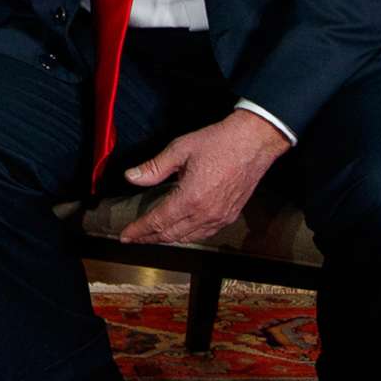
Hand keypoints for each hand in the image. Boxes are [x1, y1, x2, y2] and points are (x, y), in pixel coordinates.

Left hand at [115, 110, 290, 245]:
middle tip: (135, 237)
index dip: (139, 231)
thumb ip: (154, 168)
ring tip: (153, 235)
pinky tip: (182, 230)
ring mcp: (220, 217)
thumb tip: (131, 177)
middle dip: (150, 237)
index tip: (126, 236)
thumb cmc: (219, 142)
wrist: (254, 142)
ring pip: (188, 237)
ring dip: (168, 238)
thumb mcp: (180, 149)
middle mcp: (205, 213)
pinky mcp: (230, 215)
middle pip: (171, 234)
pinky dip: (188, 235)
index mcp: (190, 198)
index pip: (157, 222)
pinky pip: (205, 234)